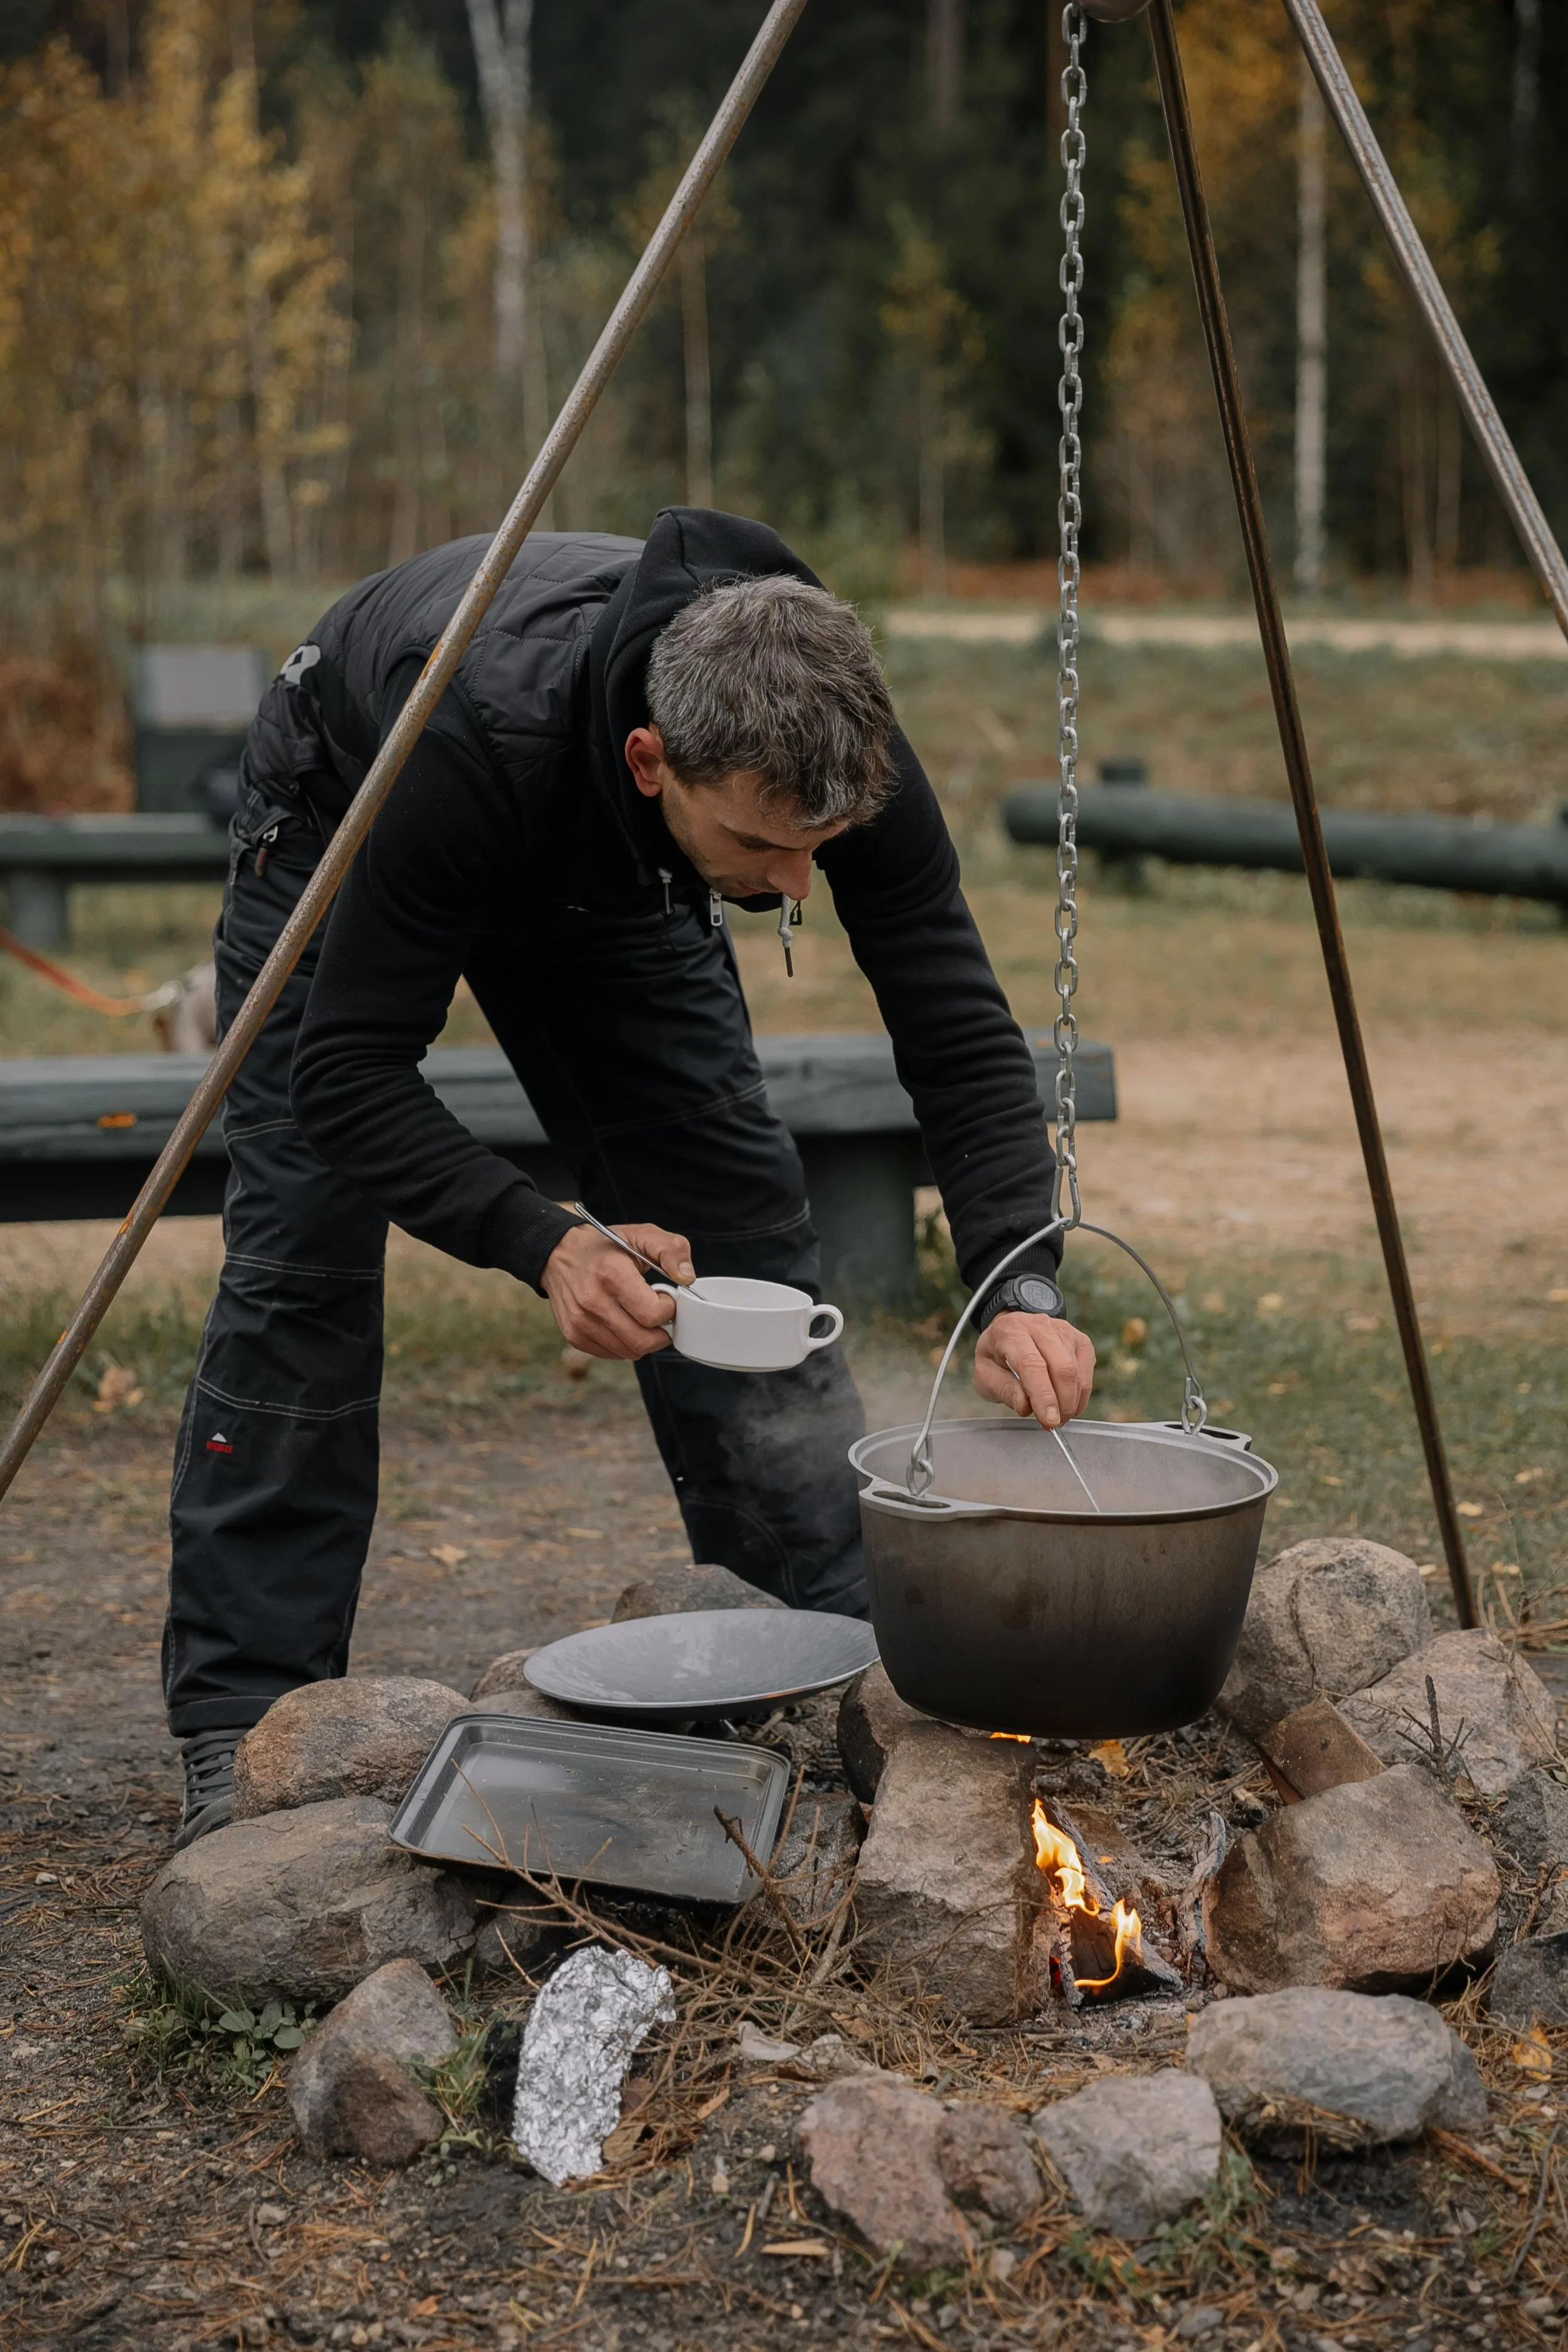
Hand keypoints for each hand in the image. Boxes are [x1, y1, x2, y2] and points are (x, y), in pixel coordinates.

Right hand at [541, 1221, 694, 1359]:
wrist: (560, 1254)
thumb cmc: (605, 1246)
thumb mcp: (642, 1235)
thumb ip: (672, 1250)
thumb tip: (687, 1279)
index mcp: (612, 1274)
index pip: (652, 1314)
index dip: (668, 1309)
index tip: (665, 1296)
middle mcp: (593, 1301)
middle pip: (643, 1341)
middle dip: (661, 1332)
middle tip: (659, 1314)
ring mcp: (581, 1322)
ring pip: (630, 1352)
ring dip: (644, 1339)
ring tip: (639, 1315)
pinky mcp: (574, 1335)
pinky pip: (613, 1354)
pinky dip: (625, 1343)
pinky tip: (623, 1322)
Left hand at [974, 1312, 1095, 1429]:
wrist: (1010, 1330)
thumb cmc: (996, 1355)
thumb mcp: (985, 1375)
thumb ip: (1004, 1390)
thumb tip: (1026, 1407)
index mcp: (1011, 1331)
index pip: (1032, 1364)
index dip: (1043, 1395)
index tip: (1049, 1420)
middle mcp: (1040, 1325)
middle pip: (1062, 1368)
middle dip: (1062, 1403)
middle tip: (1053, 1422)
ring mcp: (1063, 1330)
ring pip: (1076, 1371)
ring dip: (1071, 1401)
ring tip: (1058, 1414)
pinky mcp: (1079, 1339)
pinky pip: (1087, 1370)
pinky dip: (1081, 1394)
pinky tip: (1069, 1403)